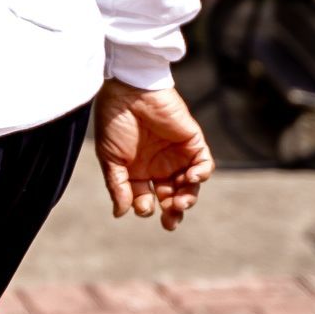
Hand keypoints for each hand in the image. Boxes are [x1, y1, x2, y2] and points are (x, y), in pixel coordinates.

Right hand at [93, 79, 212, 230]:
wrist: (128, 91)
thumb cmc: (114, 122)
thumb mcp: (111, 158)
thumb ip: (118, 186)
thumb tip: (120, 214)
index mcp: (138, 171)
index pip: (147, 199)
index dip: (147, 208)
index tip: (143, 206)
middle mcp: (159, 165)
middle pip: (171, 196)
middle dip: (172, 212)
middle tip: (170, 222)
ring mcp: (176, 154)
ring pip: (189, 185)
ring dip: (187, 198)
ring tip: (180, 203)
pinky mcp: (191, 141)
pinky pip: (203, 163)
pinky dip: (201, 174)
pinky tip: (192, 178)